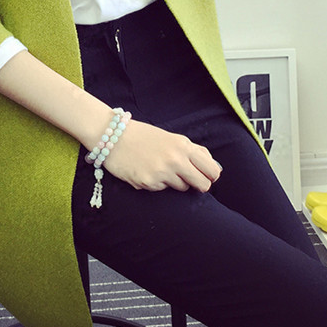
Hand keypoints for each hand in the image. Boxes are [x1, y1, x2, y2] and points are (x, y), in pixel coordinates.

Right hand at [101, 119, 222, 191]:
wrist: (112, 136)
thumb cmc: (143, 136)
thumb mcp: (172, 138)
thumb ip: (193, 151)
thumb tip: (214, 167)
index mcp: (183, 145)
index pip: (212, 169)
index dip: (211, 176)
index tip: (205, 176)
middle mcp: (175, 159)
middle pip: (203, 185)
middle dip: (198, 185)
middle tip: (188, 180)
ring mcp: (161, 172)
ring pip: (182, 188)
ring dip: (174, 182)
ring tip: (159, 168)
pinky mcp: (148, 182)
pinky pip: (162, 189)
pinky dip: (156, 183)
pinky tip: (146, 170)